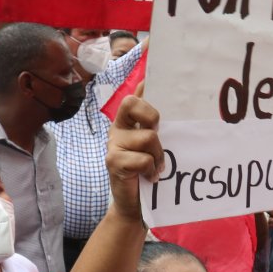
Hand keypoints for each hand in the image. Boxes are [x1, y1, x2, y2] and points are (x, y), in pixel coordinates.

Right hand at [106, 87, 163, 219]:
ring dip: (158, 155)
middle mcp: (118, 128)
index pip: (135, 95)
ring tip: (157, 167)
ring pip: (148, 136)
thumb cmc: (148, 173)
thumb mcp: (155, 147)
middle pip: (132, 103)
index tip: (150, 65)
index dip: (144, 85)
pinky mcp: (113, 161)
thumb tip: (158, 94)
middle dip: (151, 116)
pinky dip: (151, 169)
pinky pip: (143, 159)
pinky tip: (150, 177)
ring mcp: (114, 143)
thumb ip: (157, 126)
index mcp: (129, 121)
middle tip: (157, 134)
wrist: (135, 206)